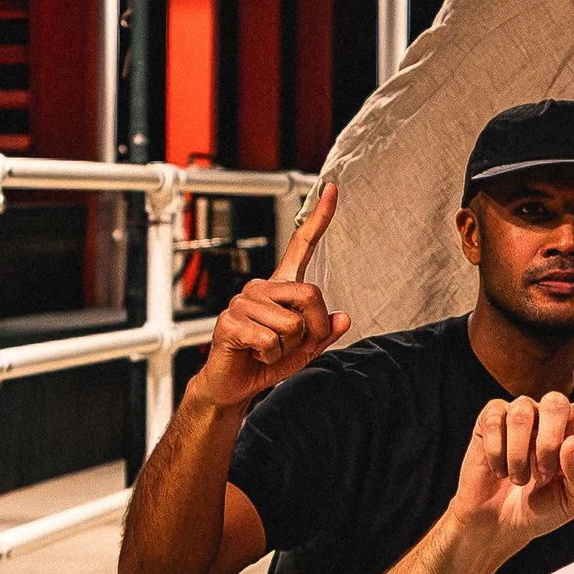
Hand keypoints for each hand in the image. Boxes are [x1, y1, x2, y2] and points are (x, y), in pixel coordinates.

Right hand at [187, 187, 347, 413]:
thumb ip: (325, 333)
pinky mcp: (229, 321)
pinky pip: (270, 341)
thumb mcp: (306, 349)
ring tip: (266, 351)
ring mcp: (243, 301)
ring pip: (293, 325)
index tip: (331, 188)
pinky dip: (270, 357)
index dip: (319, 217)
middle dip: (313, 329)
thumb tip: (344, 317)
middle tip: (291, 346)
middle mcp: (261, 286)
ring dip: (287, 349)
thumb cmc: (268, 362)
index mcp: (281, 286)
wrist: (233, 386)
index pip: (302, 244)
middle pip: (311, 295)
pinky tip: (254, 355)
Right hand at [447, 306, 573, 553]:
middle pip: (559, 402)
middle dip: (549, 448)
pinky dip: (498, 455)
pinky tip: (498, 468)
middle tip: (542, 475)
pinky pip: (495, 422)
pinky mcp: (491, 417)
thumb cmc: (544, 507)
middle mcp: (554, 410)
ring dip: (522, 458)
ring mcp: (522, 410)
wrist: (500, 523)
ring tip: (521, 476)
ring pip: (525, 413)